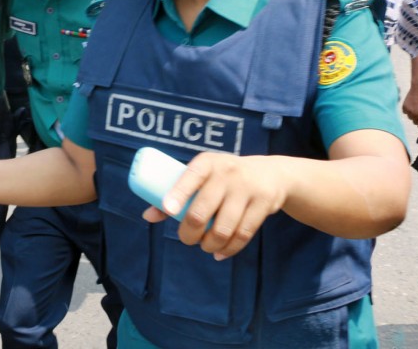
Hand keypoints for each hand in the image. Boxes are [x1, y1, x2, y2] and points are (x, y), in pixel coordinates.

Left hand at [145, 152, 286, 260]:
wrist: (270, 174)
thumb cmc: (223, 177)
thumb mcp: (202, 177)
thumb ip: (177, 193)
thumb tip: (147, 216)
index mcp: (207, 163)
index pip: (191, 176)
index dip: (178, 193)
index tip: (169, 209)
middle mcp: (226, 173)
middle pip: (202, 211)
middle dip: (190, 233)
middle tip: (187, 239)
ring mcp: (247, 188)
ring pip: (224, 228)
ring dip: (210, 244)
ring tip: (205, 246)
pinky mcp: (263, 204)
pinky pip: (244, 234)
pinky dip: (229, 249)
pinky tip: (220, 253)